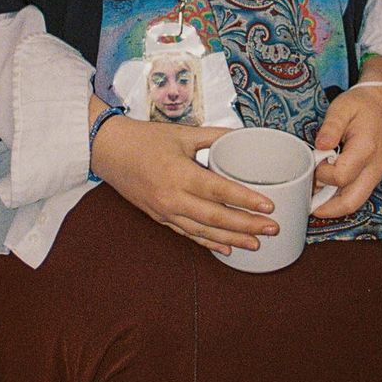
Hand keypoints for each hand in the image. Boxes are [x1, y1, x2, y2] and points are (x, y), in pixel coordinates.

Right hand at [88, 111, 278, 254]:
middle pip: (215, 217)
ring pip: (203, 232)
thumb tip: (244, 135)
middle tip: (272, 228)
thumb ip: (215, 136)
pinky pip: (188, 234)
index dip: (245, 200)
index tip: (269, 206)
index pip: (219, 191)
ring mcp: (165, 211)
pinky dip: (208, 243)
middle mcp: (173, 197)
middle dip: (246, 225)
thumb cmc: (145, 139)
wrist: (108, 151)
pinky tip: (226, 248)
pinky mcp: (159, 218)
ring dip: (232, 239)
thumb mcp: (182, 133)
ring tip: (256, 243)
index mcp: (179, 173)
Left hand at [310, 79, 381, 219]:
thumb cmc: (361, 106)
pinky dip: (340, 199)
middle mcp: (374, 168)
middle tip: (306, 201)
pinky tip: (325, 192)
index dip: (322, 174)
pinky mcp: (374, 177)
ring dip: (332, 206)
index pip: (341, 177)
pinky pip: (357, 196)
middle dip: (326, 207)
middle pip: (351, 202)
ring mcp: (376, 175)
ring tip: (313, 198)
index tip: (314, 162)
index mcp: (366, 149)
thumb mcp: (342, 108)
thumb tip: (319, 146)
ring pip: (355, 203)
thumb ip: (331, 127)